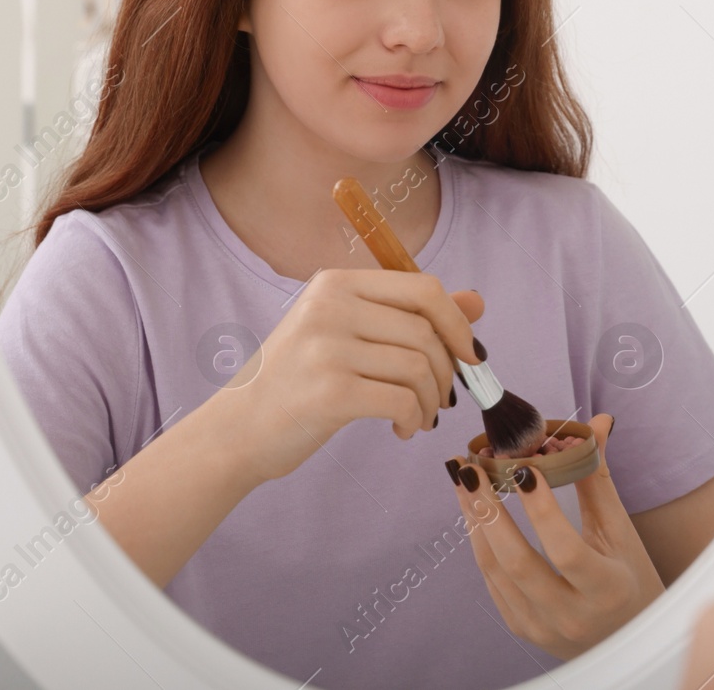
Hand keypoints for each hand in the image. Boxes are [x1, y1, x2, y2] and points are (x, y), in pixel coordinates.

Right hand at [213, 269, 483, 484]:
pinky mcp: (330, 393)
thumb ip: (409, 314)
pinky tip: (401, 429)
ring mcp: (327, 348)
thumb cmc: (297, 381)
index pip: (422, 288)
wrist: (237, 430)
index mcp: (336, 284)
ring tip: (419, 417)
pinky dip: (414, 419)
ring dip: (432, 400)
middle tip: (440, 399)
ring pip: (419, 367)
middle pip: (425, 331)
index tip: (468, 356)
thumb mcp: (347, 334)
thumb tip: (477, 301)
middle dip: (447, 371)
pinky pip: (402, 400)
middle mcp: (330, 307)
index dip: (457, 322)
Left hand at [446, 413, 665, 659]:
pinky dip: (480, 542)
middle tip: (470, 467)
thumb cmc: (629, 579)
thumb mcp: (621, 532)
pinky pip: (492, 582)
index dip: (541, 510)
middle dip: (488, 510)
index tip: (522, 468)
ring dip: (475, 521)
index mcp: (607, 590)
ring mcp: (542, 628)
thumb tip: (597, 422)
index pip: (566, 550)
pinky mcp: (522, 629)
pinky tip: (473, 510)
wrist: (627, 636)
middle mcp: (572, 617)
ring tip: (462, 480)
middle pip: (517, 562)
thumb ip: (599, 479)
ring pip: (496, 571)